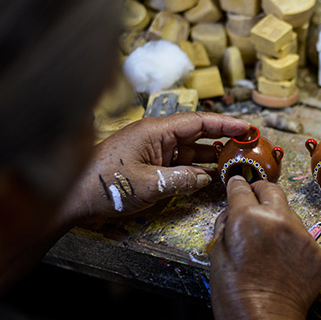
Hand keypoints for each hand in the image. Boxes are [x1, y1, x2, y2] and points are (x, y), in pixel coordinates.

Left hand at [59, 112, 249, 223]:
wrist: (72, 198)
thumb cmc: (104, 186)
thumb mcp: (150, 185)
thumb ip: (182, 180)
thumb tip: (205, 178)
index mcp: (155, 130)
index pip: (199, 121)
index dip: (226, 124)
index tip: (248, 127)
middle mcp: (156, 136)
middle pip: (197, 133)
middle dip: (223, 138)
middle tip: (248, 145)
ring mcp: (152, 150)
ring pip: (190, 149)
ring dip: (211, 155)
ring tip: (235, 161)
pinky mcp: (148, 164)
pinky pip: (178, 162)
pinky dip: (195, 168)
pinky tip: (210, 176)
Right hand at [210, 177, 320, 319]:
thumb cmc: (234, 294)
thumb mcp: (216, 254)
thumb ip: (227, 225)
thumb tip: (233, 210)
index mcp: (248, 218)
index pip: (242, 189)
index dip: (237, 185)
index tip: (237, 184)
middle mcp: (278, 220)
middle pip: (271, 190)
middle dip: (260, 191)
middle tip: (253, 199)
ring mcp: (302, 235)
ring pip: (289, 212)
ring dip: (277, 218)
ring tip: (267, 242)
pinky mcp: (317, 251)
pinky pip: (302, 236)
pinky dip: (292, 241)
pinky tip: (282, 260)